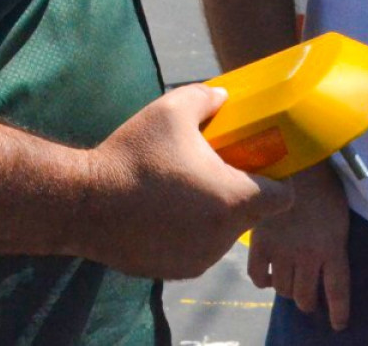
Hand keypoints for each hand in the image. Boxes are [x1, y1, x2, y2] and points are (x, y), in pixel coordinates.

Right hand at [80, 84, 292, 280]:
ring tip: (181, 191)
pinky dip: (189, 234)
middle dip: (237, 193)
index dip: (276, 179)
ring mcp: (200, 258)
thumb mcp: (171, 110)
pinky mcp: (177, 272)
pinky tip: (162, 213)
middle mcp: (223, 236)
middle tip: (210, 171)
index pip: (283, 197)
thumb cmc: (132, 156)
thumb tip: (223, 97)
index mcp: (233, 198)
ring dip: (212, 215)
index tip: (255, 165)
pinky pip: (197, 249)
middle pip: (250, 214)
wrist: (84, 204)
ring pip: (222, 233)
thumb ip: (206, 98)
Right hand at [247, 161, 352, 329]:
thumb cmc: (323, 181)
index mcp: (333, 247)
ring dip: (288, 290)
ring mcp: (283, 251)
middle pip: (307, 297)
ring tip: (289, 281)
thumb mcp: (340, 214)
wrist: (294, 158)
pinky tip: (269, 275)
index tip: (338, 324)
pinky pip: (259, 276)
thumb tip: (329, 257)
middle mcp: (308, 255)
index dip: (339, 312)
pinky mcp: (261, 242)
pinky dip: (264, 281)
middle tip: (308, 298)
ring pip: (285, 290)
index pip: (338, 291)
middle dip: (308, 302)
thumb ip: (334, 240)